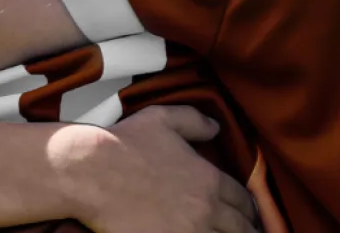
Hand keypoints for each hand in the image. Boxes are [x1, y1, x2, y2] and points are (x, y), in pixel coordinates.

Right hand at [64, 106, 257, 232]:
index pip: (244, 200)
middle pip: (241, 229)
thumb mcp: (161, 118)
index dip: (249, 208)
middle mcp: (206, 209)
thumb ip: (193, 121)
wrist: (91, 171)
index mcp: (208, 179)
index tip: (248, 213)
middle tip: (248, 232)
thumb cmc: (124, 143)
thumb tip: (216, 127)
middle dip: (248, 231)